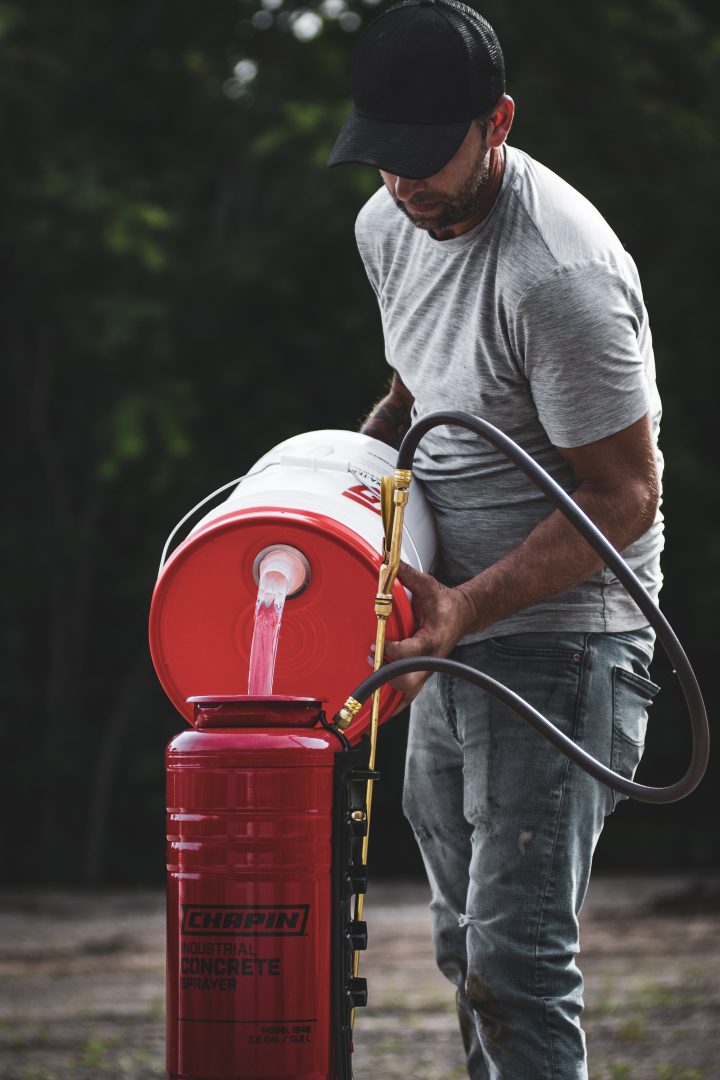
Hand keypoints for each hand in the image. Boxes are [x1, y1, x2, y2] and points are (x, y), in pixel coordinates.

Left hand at [376, 561, 478, 710]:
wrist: (463, 616)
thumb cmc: (444, 603)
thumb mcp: (427, 585)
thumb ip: (407, 576)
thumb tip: (388, 562)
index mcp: (432, 638)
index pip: (411, 652)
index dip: (392, 651)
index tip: (375, 645)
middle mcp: (431, 658)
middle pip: (409, 682)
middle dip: (387, 676)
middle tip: (372, 661)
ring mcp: (428, 670)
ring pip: (408, 693)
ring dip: (388, 693)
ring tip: (369, 685)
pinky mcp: (422, 675)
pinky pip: (408, 695)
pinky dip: (394, 703)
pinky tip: (379, 708)